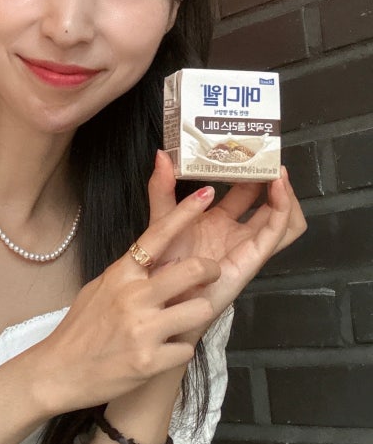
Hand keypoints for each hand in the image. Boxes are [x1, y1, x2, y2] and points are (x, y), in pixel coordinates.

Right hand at [28, 183, 222, 414]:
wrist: (58, 371)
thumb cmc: (80, 328)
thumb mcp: (100, 288)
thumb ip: (129, 273)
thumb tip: (154, 258)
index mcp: (121, 274)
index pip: (158, 235)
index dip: (185, 212)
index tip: (207, 193)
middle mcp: (134, 296)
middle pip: (193, 269)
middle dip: (210, 270)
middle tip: (209, 275)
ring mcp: (143, 329)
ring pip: (200, 309)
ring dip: (197, 315)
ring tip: (180, 322)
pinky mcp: (150, 361)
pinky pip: (186, 349)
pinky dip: (178, 351)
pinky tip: (161, 352)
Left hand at [147, 150, 306, 342]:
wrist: (159, 297)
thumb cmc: (159, 262)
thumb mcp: (161, 217)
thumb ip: (161, 187)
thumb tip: (162, 154)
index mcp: (216, 219)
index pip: (243, 189)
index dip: (249, 169)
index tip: (249, 146)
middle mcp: (235, 230)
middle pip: (266, 200)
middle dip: (269, 177)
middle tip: (267, 153)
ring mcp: (246, 244)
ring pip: (281, 217)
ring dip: (285, 193)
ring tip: (276, 171)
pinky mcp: (252, 257)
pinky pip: (277, 232)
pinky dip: (283, 208)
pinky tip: (277, 188)